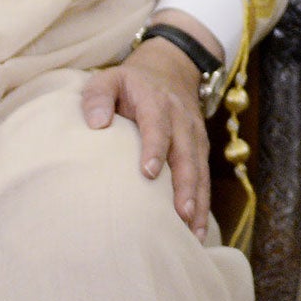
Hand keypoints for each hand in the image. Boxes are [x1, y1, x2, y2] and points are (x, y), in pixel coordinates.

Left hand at [81, 12, 219, 241]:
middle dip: (185, 184)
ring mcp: (195, 135)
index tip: (148, 172)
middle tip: (181, 213)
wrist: (171, 68)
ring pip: (199, 169)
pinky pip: (204, 177)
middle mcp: (181, 119)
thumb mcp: (109, 78)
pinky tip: (197, 232)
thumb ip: (97, 96)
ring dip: (198, 200)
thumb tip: (96, 124)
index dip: (155, 146)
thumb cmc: (131, 82)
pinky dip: (203, 204)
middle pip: (186, 153)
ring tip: (193, 232)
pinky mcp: (201, 149)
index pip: (157, 124)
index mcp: (156, 101)